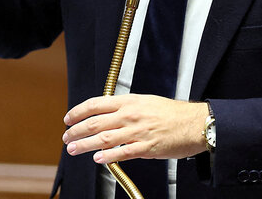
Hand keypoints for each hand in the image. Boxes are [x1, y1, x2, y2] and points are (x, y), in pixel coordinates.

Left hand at [62, 95, 208, 163]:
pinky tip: (97, 159)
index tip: (68, 118)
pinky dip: (107, 156)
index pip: (96, 104)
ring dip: (84, 144)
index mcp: (129, 101)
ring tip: (73, 149)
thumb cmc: (173, 113)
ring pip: (103, 138)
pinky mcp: (146, 148)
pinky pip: (122, 153)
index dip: (78, 111)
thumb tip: (108, 114)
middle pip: (94, 122)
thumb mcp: (146, 102)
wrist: (195, 123)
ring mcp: (137, 131)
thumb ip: (126, 107)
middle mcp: (130, 115)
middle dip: (76, 130)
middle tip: (66, 137)